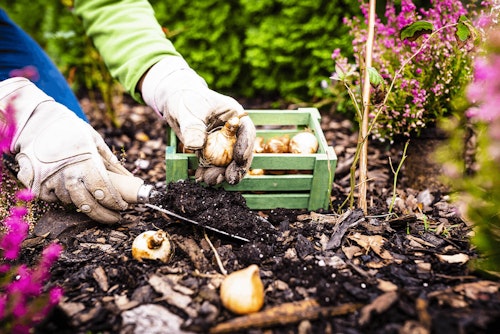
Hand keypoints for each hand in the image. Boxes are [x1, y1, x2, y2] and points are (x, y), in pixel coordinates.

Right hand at [1, 78, 142, 223]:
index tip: (122, 207)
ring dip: (82, 204)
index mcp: (86, 163)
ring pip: (69, 202)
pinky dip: (59, 197)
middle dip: (103, 215)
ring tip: (92, 200)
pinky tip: (68, 192)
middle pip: (88, 205)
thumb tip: (127, 176)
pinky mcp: (34, 183)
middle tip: (114, 218)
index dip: (115, 202)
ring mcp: (49, 180)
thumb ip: (109, 159)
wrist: (36, 121)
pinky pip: (50, 198)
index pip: (104, 191)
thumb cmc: (70, 129)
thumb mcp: (94, 139)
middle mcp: (68, 174)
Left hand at [141, 56, 255, 184]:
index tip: (240, 158)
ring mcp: (223, 144)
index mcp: (234, 116)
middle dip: (237, 167)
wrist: (175, 101)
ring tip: (210, 180)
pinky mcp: (212, 153)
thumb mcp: (188, 110)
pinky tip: (200, 178)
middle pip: (241, 151)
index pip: (246, 131)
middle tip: (230, 179)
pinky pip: (213, 166)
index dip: (246, 145)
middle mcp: (233, 132)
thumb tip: (196, 145)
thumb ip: (192, 127)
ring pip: (228, 163)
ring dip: (221, 174)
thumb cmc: (185, 99)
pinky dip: (208, 173)